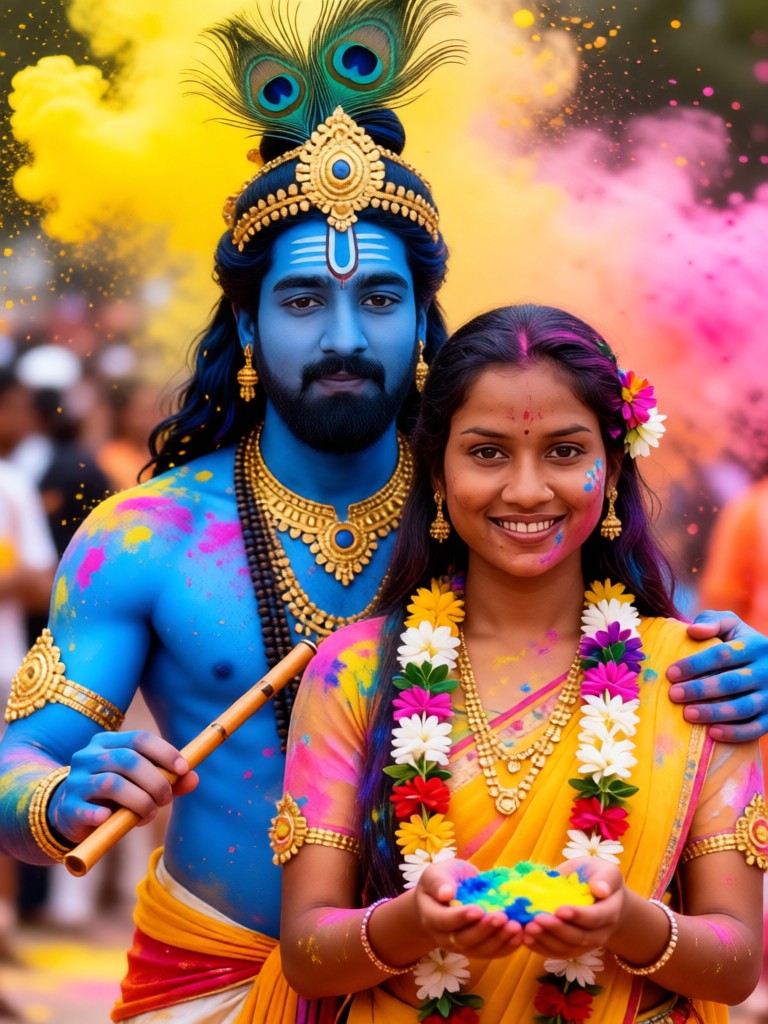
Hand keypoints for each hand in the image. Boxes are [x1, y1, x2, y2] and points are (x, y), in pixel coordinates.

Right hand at [49, 730, 198, 841]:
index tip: (183, 769)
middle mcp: (89, 756)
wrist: (68, 814)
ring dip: (139, 800)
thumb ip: (167, 779)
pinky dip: (104, 815)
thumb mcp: (140, 784)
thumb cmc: (113, 795)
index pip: (140, 738)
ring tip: (149, 814)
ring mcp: (76, 781)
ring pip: (112, 783)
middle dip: (155, 781)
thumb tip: (194, 778)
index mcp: (107, 742)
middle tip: (166, 799)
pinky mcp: (69, 807)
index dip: (165, 752)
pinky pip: (88, 810)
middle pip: (128, 760)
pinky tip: (113, 820)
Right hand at [415, 859, 523, 958]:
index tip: (479, 909)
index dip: (461, 918)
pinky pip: (491, 953)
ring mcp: (461, 947)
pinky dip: (507, 947)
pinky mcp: (477, 949)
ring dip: (499, 940)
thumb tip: (446, 893)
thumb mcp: (435, 874)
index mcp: (431, 916)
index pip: (444, 921)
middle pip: (464, 940)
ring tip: (516, 927)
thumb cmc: (442, 881)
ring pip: (480, 950)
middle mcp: (444, 937)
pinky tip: (520, 936)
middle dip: (485, 930)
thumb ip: (439, 882)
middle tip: (502, 917)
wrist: (444, 897)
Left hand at [520, 860, 624, 959]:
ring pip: (566, 949)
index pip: (596, 918)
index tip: (559, 910)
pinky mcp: (571, 948)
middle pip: (579, 937)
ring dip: (545, 940)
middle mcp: (600, 933)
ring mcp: (585, 944)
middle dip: (557, 929)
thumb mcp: (605, 871)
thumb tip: (601, 889)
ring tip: (528, 929)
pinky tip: (526, 938)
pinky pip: (556, 953)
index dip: (578, 916)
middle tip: (537, 919)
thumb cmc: (598, 877)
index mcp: (610, 912)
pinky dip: (540, 947)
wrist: (599, 895)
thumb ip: (604, 879)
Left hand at [667, 611, 767, 740]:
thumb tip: (692, 630)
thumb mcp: (729, 626)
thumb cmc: (737, 643)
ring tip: (687, 714)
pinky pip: (757, 728)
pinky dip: (735, 733)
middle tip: (673, 695)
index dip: (696, 664)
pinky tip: (712, 733)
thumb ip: (711, 622)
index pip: (723, 654)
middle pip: (732, 682)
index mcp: (755, 645)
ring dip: (714, 712)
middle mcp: (767, 671)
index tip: (670, 673)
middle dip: (700, 689)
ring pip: (744, 707)